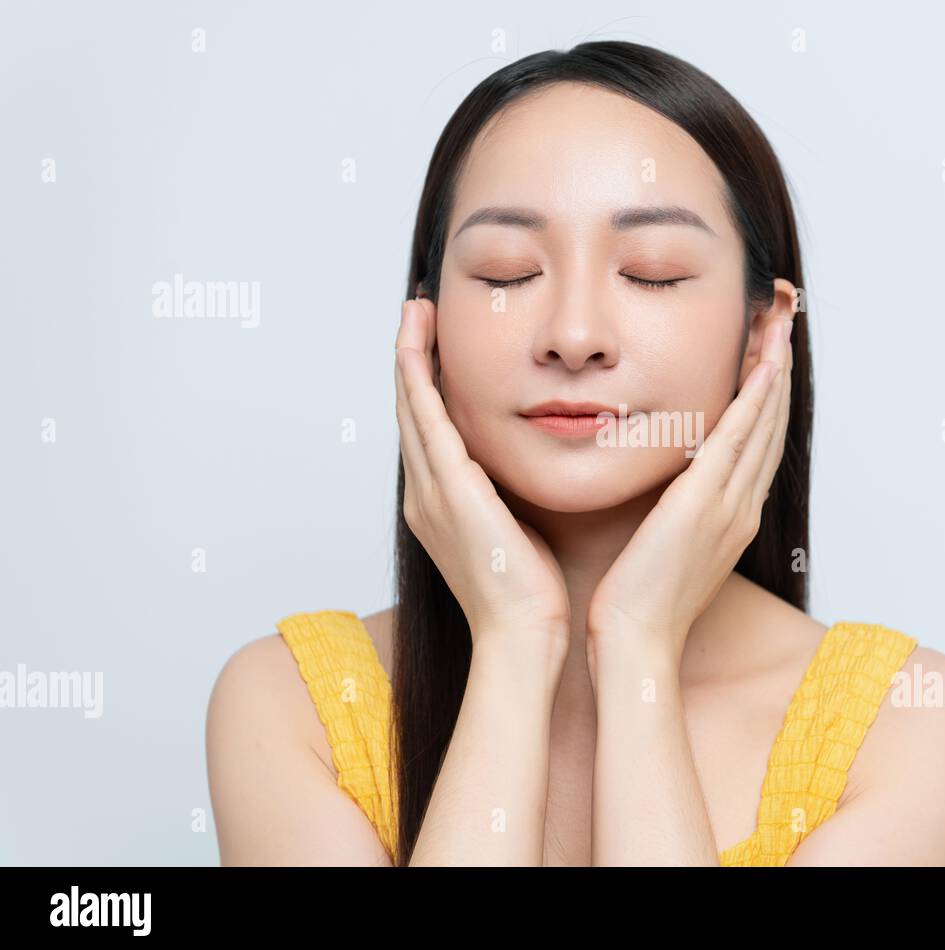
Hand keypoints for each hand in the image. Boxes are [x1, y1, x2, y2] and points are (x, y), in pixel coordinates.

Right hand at [395, 298, 569, 655]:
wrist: (522, 636)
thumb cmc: (530, 595)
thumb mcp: (518, 533)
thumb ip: (512, 499)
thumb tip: (528, 472)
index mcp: (441, 506)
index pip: (430, 433)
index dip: (427, 387)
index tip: (436, 347)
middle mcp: (424, 495)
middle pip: (411, 412)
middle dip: (411, 360)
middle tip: (415, 313)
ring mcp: (429, 492)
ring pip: (411, 408)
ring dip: (409, 357)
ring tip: (413, 313)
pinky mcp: (447, 489)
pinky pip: (425, 420)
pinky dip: (417, 379)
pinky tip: (415, 346)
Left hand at [586, 315, 793, 661]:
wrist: (635, 642)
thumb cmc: (637, 604)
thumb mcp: (664, 550)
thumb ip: (672, 514)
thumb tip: (663, 489)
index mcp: (731, 519)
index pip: (757, 446)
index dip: (767, 399)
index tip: (767, 355)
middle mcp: (740, 509)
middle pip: (772, 428)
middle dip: (779, 373)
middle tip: (784, 322)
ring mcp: (728, 505)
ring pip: (763, 425)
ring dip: (774, 372)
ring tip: (781, 325)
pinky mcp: (704, 503)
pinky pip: (738, 439)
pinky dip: (755, 400)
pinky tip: (763, 364)